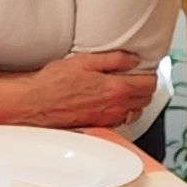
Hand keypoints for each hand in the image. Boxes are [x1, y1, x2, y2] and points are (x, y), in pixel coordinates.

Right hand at [16, 49, 156, 128]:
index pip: (148, 85)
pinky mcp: (97, 127)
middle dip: (145, 88)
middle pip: (145, 100)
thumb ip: (113, 59)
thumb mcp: (84, 61)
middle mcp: (114, 108)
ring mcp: (107, 120)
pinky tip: (112, 103)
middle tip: (138, 78)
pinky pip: (120, 121)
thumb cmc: (54, 82)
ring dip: (135, 102)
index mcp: (115, 89)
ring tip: (126, 90)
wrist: (35, 103)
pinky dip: (122, 112)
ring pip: (135, 113)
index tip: (146, 69)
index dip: (151, 75)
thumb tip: (133, 59)